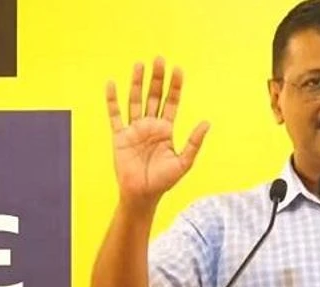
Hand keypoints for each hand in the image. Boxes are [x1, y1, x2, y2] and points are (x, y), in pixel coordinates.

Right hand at [106, 57, 209, 206]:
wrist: (142, 195)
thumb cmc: (163, 181)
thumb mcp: (183, 162)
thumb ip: (194, 142)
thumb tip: (207, 122)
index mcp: (166, 130)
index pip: (172, 103)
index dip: (175, 87)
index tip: (178, 70)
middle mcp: (150, 126)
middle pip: (154, 97)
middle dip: (157, 79)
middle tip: (159, 59)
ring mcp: (134, 130)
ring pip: (135, 101)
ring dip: (137, 83)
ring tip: (140, 65)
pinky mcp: (119, 136)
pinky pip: (115, 115)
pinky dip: (112, 100)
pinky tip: (112, 84)